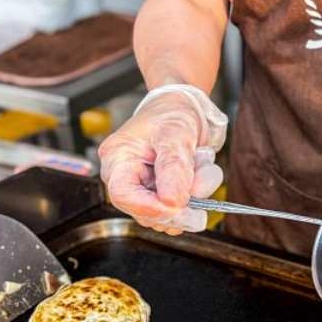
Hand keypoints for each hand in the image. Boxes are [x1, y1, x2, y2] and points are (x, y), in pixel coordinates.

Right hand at [98, 86, 226, 234]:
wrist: (185, 107)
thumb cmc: (171, 112)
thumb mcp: (175, 132)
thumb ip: (174, 167)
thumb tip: (172, 202)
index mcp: (118, 158)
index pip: (122, 195)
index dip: (149, 207)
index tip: (177, 207)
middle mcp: (127, 177)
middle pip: (146, 211)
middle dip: (179, 206)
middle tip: (203, 194)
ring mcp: (145, 188)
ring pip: (168, 214)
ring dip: (195, 197)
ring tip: (203, 164)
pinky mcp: (163, 194)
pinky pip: (181, 209)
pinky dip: (199, 195)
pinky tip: (202, 170)